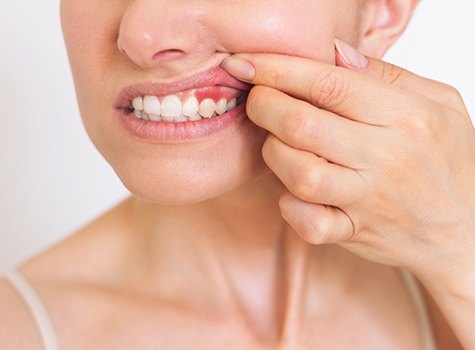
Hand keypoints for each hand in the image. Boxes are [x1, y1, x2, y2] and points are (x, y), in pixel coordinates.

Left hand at [221, 39, 474, 285]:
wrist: (467, 228)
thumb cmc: (450, 161)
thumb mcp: (438, 103)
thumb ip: (387, 75)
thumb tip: (333, 53)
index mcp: (406, 117)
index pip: (329, 83)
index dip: (278, 69)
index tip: (246, 64)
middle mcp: (384, 157)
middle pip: (303, 125)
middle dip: (264, 106)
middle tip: (256, 99)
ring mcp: (367, 199)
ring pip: (299, 173)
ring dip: (273, 153)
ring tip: (277, 143)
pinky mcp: (354, 232)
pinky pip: (308, 223)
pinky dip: (288, 206)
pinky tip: (292, 192)